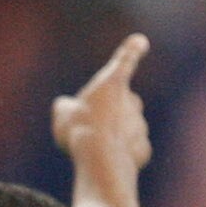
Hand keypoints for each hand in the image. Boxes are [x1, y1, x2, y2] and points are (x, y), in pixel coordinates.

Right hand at [53, 34, 151, 171]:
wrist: (101, 160)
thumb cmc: (80, 130)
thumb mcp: (62, 115)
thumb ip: (65, 107)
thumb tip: (64, 107)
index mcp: (113, 82)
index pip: (126, 59)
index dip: (132, 50)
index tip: (141, 42)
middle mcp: (132, 100)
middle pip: (123, 104)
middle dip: (111, 114)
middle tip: (90, 129)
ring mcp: (140, 124)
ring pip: (127, 129)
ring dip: (114, 137)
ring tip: (95, 151)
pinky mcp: (143, 148)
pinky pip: (131, 151)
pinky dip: (121, 156)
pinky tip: (106, 164)